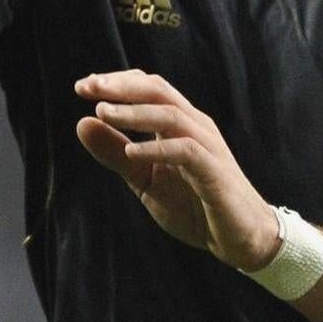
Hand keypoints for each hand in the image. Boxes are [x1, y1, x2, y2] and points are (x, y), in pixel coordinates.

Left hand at [73, 70, 281, 270]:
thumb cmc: (194, 205)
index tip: (83, 86)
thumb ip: (115, 153)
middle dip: (122, 87)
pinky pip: (185, 150)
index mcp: (178, 124)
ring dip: (134, 113)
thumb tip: (82, 123)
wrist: (240, 239)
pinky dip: (157, 148)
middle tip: (89, 87)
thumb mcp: (143, 179)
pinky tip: (131, 151)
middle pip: (158, 91)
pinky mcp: (215, 171)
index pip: (148, 88)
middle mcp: (195, 126)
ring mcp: (207, 146)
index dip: (117, 82)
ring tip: (103, 113)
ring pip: (170, 115)